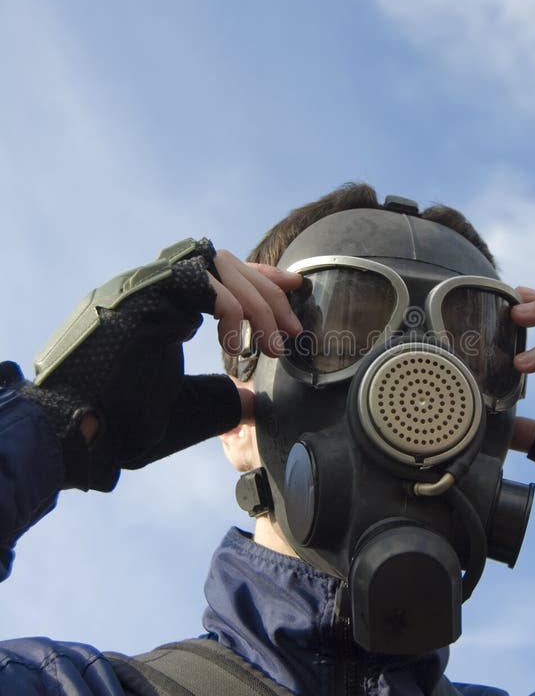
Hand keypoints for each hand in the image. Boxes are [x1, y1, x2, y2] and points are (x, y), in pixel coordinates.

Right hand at [23, 239, 302, 491]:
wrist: (78, 430)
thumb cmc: (120, 421)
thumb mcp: (185, 409)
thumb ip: (218, 399)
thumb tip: (251, 401)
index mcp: (165, 307)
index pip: (222, 276)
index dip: (262, 279)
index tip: (296, 291)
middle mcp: (156, 288)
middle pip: (228, 265)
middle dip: (269, 295)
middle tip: (294, 332)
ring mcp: (147, 285)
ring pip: (220, 267)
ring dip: (257, 304)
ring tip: (275, 346)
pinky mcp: (144, 291)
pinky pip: (202, 282)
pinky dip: (230, 310)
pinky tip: (237, 345)